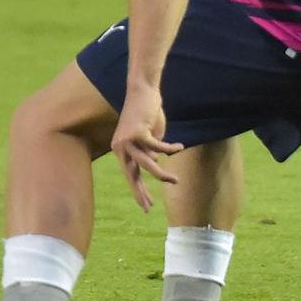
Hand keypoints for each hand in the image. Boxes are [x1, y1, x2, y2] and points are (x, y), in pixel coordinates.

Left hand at [111, 84, 182, 210]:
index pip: (129, 174)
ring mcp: (128, 140)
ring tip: (175, 181)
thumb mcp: (148, 137)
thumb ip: (150, 151)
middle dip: (140, 192)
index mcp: (120, 149)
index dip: (137, 190)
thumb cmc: (146, 115)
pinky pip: (159, 148)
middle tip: (148, 207)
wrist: (143, 93)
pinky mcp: (138, 132)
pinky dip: (171, 149)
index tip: (145, 205)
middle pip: (132, 175)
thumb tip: (155, 163)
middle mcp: (120, 147)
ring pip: (148, 165)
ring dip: (162, 175)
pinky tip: (180, 147)